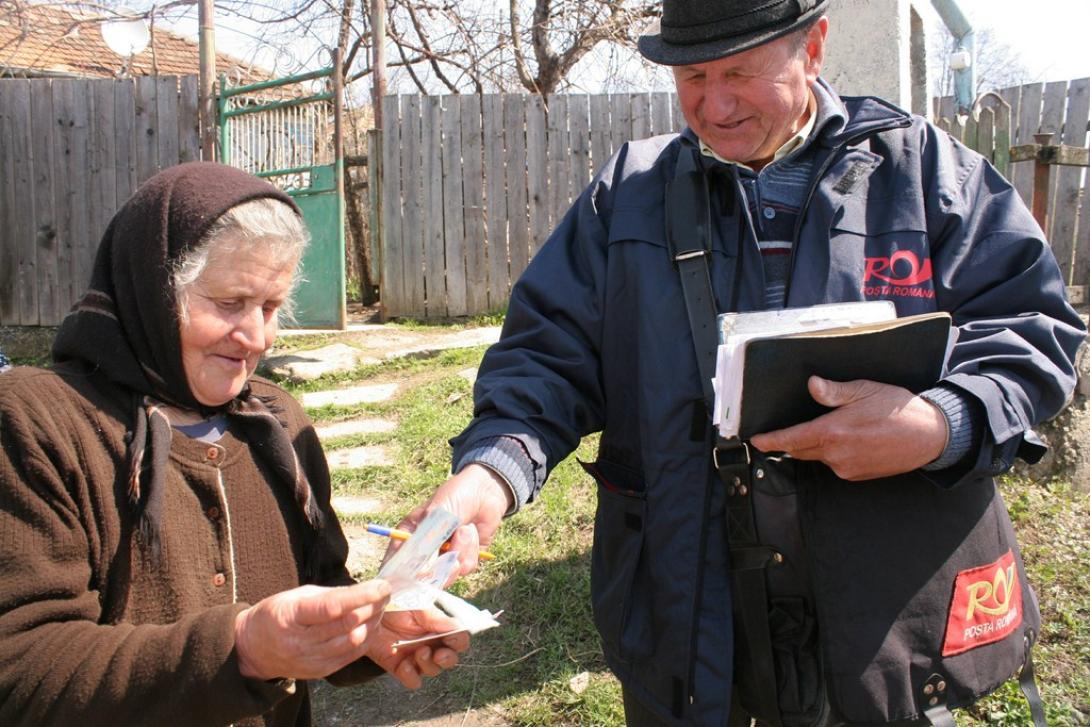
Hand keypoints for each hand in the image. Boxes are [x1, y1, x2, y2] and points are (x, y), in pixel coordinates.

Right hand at [234, 580, 390, 680]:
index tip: (382, 586)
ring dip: (373, 623)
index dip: (361, 596)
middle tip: (386, 593)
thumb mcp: (296, 596)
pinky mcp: (319, 671)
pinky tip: (371, 625)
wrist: (254, 649)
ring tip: (380, 607)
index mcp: (291, 617)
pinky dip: (365, 639)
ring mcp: (310, 660)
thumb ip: (329, 595)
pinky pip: (350, 656)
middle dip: (373, 607)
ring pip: (353, 642)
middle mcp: (300, 642)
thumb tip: (363, 591)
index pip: (332, 607)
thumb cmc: (277, 615)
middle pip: (346, 625)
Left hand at [365, 609, 470, 688]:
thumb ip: (436, 618)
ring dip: (428, 664)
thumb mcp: (417, 606)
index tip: (453, 639)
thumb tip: (458, 627)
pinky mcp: (399, 667)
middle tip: (439, 654)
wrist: (367, 611)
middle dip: (448, 659)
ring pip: (433, 670)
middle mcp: (431, 644)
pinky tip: (405, 665)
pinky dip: (411, 676)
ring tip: (419, 652)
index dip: (460, 641)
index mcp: (439, 627)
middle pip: (450, 659)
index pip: (459, 639)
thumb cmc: (395, 603)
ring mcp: (415, 657)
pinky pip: (412, 681)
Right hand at [392, 464, 511, 574]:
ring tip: (464, 530)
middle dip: (441, 568)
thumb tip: (421, 571)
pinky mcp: (465, 558)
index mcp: (409, 538)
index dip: (400, 578)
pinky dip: (472, 550)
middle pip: (423, 579)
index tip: (415, 579)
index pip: (396, 565)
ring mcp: (445, 556)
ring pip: (449, 574)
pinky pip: (467, 567)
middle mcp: (425, 551)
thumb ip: (427, 543)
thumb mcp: (436, 517)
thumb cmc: (455, 496)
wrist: (485, 489)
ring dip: (461, 551)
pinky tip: (473, 532)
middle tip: (451, 556)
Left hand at [749, 376, 947, 480]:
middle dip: (790, 441)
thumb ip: (834, 391)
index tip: (756, 440)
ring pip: (817, 457)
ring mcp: (846, 468)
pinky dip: (831, 453)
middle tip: (785, 430)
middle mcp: (836, 454)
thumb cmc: (898, 409)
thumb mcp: (865, 391)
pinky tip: (847, 440)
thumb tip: (812, 385)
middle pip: (800, 450)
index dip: (770, 441)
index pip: (791, 439)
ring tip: (830, 429)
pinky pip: (834, 464)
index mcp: (833, 432)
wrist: (929, 436)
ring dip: (814, 446)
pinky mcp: (856, 476)